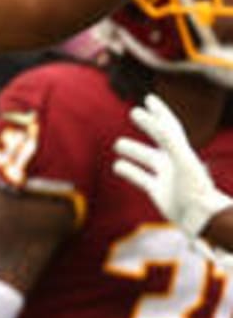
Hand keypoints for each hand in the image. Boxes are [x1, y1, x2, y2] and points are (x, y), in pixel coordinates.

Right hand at [112, 93, 231, 236]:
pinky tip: (117, 166)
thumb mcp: (184, 161)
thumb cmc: (195, 188)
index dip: (160, 112)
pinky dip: (129, 171)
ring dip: (134, 151)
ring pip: (147, 159)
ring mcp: (167, 177)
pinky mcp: (159, 192)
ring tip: (118, 144)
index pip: (170, 126)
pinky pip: (141, 178)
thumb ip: (172, 142)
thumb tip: (158, 125)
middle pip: (160, 139)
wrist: (201, 218)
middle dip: (149, 126)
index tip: (149, 99)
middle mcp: (175, 162)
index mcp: (182, 151)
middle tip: (134, 112)